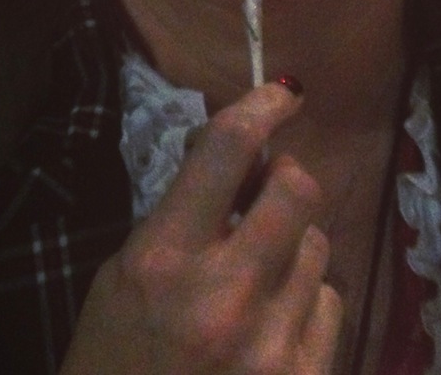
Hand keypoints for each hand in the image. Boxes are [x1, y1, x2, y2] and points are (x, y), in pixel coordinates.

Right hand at [60, 82, 342, 374]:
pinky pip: (328, 304)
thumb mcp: (124, 275)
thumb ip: (180, 211)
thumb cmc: (112, 364)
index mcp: (163, 260)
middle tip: (267, 189)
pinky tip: (269, 327)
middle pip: (297, 190)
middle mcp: (223, 295)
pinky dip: (303, 302)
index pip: (226, 149)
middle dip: (285, 179)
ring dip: (290, 247)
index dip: (262, 106)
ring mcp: (270, 346)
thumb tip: (235, 151)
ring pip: (316, 247)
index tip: (283, 92)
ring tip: (255, 278)